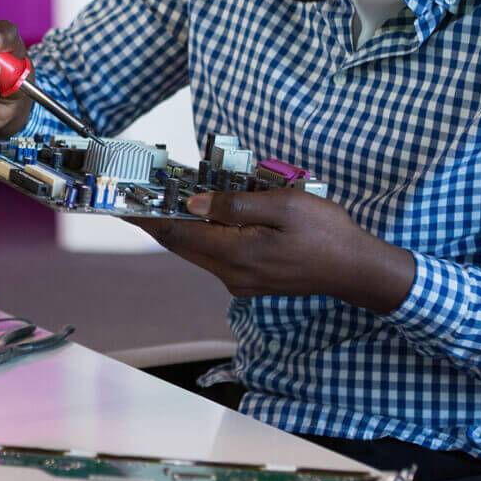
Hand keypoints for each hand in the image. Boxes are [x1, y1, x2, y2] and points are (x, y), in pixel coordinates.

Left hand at [128, 189, 416, 314]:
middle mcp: (232, 274)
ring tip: (160, 202)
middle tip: (132, 199)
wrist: (357, 270)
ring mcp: (240, 281)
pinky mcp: (250, 281)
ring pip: (196, 251)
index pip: (179, 233)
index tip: (122, 204)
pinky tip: (200, 217)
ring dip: (178, 228)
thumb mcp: (283, 206)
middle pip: (181, 245)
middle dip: (156, 220)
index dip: (148, 216)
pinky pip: (214, 255)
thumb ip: (235, 205)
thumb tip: (193, 203)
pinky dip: (201, 236)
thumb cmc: (327, 233)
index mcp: (237, 254)